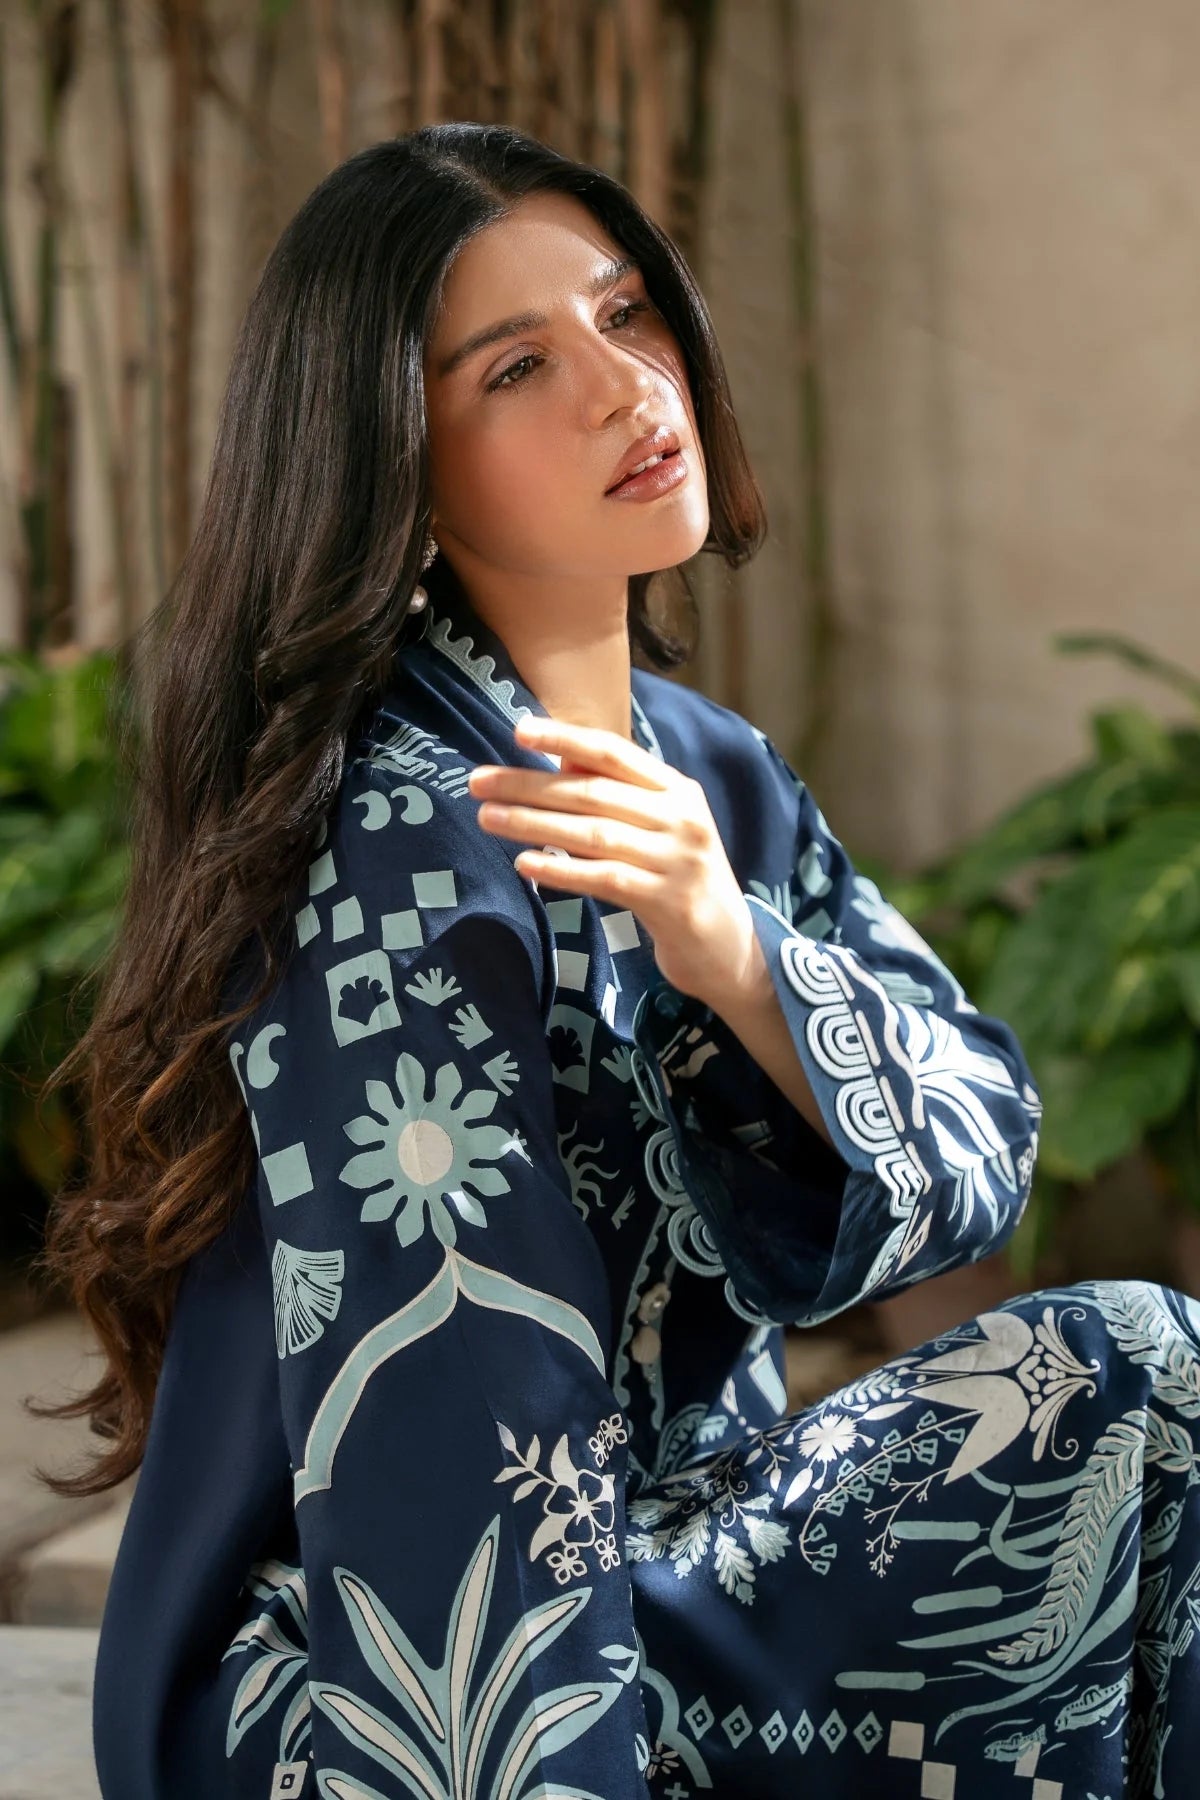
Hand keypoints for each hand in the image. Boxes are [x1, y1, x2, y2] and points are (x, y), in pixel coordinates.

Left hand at [466, 712, 762, 1009]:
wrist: (729, 947)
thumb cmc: (679, 881)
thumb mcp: (658, 829)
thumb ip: (617, 796)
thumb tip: (559, 762)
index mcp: (677, 790)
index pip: (614, 752)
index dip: (565, 738)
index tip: (518, 730)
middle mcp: (681, 818)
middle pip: (593, 793)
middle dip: (529, 785)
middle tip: (477, 782)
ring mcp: (677, 861)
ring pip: (593, 834)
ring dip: (534, 824)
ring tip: (487, 819)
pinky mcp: (668, 902)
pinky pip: (604, 879)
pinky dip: (561, 870)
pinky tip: (524, 864)